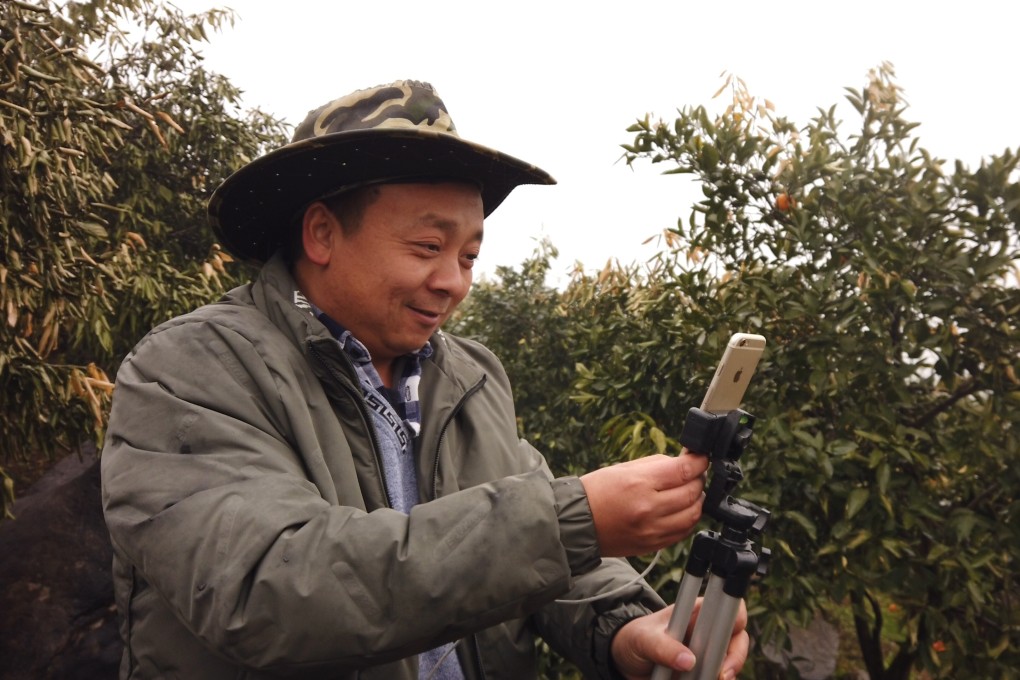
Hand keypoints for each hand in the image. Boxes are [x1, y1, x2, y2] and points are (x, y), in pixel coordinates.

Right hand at [580, 453, 707, 556]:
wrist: (578, 523)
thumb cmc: (597, 492)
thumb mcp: (624, 468)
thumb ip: (657, 465)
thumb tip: (684, 462)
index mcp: (639, 484)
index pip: (683, 470)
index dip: (699, 462)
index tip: (701, 458)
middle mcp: (648, 509)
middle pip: (692, 492)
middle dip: (698, 479)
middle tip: (693, 474)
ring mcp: (652, 530)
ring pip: (693, 514)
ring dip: (696, 500)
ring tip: (688, 492)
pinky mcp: (653, 545)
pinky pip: (683, 532)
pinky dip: (687, 518)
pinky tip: (680, 510)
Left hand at [610, 598, 748, 679]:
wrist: (626, 661)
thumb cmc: (637, 639)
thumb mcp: (644, 640)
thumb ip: (663, 648)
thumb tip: (689, 661)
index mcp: (698, 613)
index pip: (729, 607)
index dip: (736, 620)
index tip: (728, 640)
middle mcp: (708, 632)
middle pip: (738, 641)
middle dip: (735, 659)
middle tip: (722, 675)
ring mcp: (708, 655)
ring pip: (730, 665)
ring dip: (722, 676)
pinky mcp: (703, 674)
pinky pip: (717, 679)